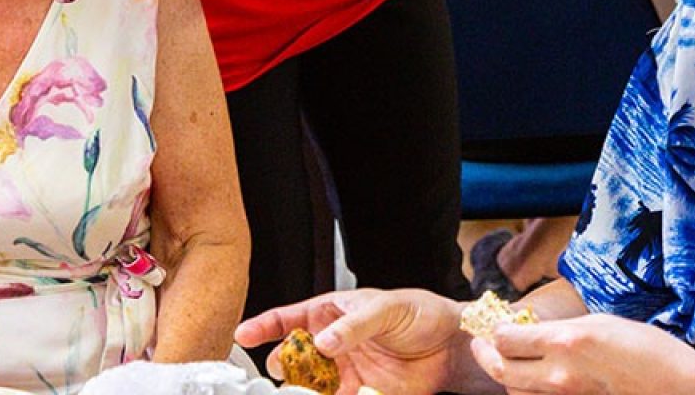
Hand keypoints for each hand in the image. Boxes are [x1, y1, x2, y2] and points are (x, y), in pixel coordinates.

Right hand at [236, 289, 473, 394]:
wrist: (450, 347)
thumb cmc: (420, 313)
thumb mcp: (388, 308)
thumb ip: (355, 324)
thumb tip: (324, 341)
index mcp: (333, 310)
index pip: (290, 316)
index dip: (264, 326)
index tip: (244, 335)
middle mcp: (333, 340)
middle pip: (293, 355)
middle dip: (284, 363)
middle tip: (287, 371)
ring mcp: (342, 368)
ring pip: (309, 383)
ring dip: (302, 390)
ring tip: (304, 391)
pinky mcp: (358, 391)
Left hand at [472, 314, 694, 394]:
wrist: (676, 387)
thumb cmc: (645, 348)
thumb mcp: (599, 323)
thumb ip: (560, 328)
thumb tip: (530, 328)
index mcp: (565, 341)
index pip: (505, 339)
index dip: (492, 330)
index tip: (491, 324)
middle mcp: (559, 373)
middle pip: (501, 369)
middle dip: (485, 355)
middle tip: (482, 344)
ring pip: (516, 391)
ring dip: (507, 375)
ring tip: (508, 359)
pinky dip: (528, 390)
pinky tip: (534, 377)